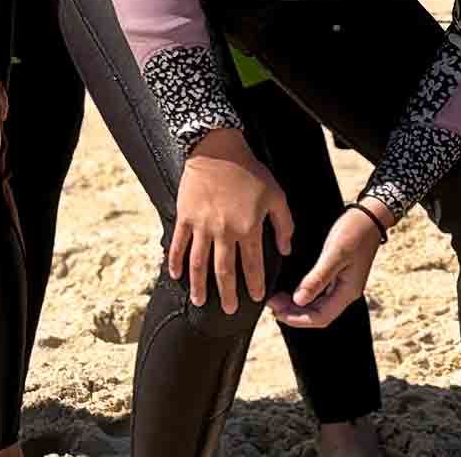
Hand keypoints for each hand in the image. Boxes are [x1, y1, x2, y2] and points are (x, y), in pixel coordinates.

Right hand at [170, 131, 292, 314]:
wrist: (217, 150)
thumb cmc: (250, 172)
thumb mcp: (276, 195)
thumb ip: (284, 224)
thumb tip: (285, 250)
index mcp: (248, 228)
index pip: (252, 265)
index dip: (254, 284)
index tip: (256, 299)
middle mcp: (224, 231)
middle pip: (224, 271)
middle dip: (227, 294)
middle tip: (229, 310)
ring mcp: (201, 226)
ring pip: (198, 264)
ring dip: (199, 286)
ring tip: (200, 301)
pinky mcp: (185, 218)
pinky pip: (178, 245)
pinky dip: (175, 262)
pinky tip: (175, 276)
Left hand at [270, 201, 389, 327]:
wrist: (370, 215)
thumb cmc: (355, 231)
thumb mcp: (334, 254)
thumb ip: (317, 278)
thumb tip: (299, 300)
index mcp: (348, 291)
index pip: (321, 317)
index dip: (297, 319)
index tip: (277, 312)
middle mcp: (346, 292)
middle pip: (318, 314)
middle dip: (294, 313)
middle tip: (272, 303)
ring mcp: (343, 285)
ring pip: (318, 305)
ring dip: (298, 305)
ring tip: (278, 298)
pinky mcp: (339, 276)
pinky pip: (320, 294)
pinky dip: (305, 294)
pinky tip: (292, 290)